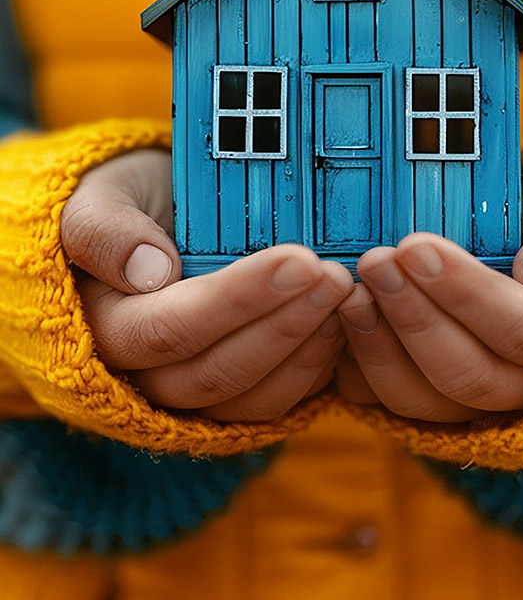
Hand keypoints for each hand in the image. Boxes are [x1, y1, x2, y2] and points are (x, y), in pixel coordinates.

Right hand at [60, 150, 352, 420]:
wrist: (152, 224)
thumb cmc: (127, 205)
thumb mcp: (100, 198)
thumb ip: (106, 230)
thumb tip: (150, 271)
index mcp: (107, 326)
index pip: (170, 328)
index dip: (238, 299)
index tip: (298, 260)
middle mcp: (146, 375)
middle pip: (217, 372)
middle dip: (285, 324)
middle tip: (336, 275)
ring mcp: (191, 391)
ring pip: (252, 397)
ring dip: (306, 350)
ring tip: (346, 296)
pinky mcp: (231, 393)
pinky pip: (274, 401)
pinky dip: (314, 369)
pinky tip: (342, 324)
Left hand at [336, 161, 522, 421]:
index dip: (468, 295)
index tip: (415, 246)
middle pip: (472, 377)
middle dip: (414, 319)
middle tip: (374, 261)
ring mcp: (481, 401)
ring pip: (427, 402)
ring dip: (380, 348)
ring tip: (351, 292)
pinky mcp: (435, 400)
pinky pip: (391, 404)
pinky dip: (359, 370)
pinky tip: (339, 324)